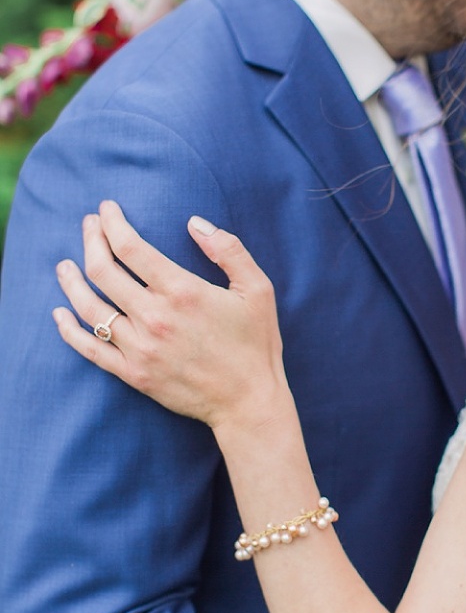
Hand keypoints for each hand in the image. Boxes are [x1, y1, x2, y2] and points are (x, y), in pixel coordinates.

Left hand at [53, 201, 288, 431]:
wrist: (249, 402)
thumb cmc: (256, 344)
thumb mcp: (258, 289)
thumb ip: (228, 250)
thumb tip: (194, 222)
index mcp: (182, 291)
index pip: (130, 247)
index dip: (112, 223)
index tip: (106, 209)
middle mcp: (155, 317)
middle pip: (103, 270)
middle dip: (91, 240)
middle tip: (88, 226)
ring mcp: (140, 348)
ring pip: (89, 307)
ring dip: (71, 280)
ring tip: (64, 265)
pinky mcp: (134, 374)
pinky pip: (90, 349)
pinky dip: (69, 329)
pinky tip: (59, 313)